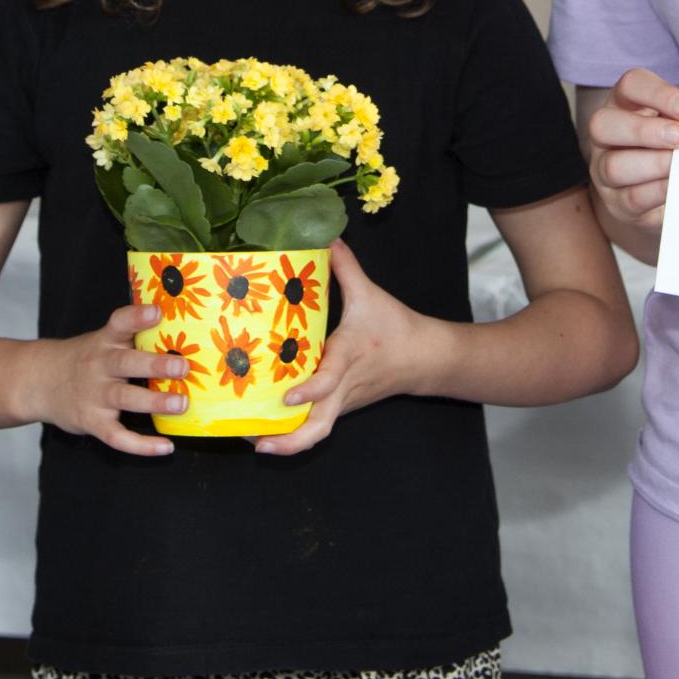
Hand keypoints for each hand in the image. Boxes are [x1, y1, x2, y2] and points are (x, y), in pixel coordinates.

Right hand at [24, 302, 187, 457]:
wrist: (38, 382)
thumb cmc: (83, 360)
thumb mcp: (101, 341)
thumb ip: (131, 337)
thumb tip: (179, 331)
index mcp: (104, 341)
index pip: (119, 323)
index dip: (137, 317)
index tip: (157, 312)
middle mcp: (99, 366)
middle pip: (126, 363)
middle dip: (155, 365)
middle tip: (182, 367)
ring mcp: (94, 395)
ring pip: (124, 398)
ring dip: (154, 401)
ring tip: (180, 404)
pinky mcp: (92, 422)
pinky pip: (117, 436)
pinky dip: (141, 445)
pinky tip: (166, 446)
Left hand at [261, 240, 429, 454]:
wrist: (425, 358)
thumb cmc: (395, 327)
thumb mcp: (370, 294)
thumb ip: (345, 266)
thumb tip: (327, 236)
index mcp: (349, 357)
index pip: (329, 381)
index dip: (309, 391)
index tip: (286, 397)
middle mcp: (343, 387)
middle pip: (319, 427)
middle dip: (289, 440)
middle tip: (258, 442)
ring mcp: (342, 402)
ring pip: (316, 432)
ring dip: (287, 441)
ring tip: (253, 440)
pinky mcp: (341, 407)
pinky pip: (317, 424)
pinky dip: (293, 430)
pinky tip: (267, 425)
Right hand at [585, 69, 678, 235]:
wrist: (659, 194)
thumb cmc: (675, 148)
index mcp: (625, 104)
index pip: (630, 86)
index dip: (657, 93)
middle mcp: (606, 135)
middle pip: (603, 124)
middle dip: (644, 131)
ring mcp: (604, 171)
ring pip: (613, 166)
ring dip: (652, 164)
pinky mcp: (617, 203)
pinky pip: (631, 198)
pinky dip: (656, 192)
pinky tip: (676, 186)